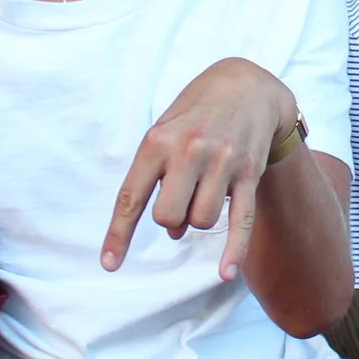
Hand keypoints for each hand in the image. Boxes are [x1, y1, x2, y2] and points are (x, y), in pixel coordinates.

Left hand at [100, 58, 295, 280]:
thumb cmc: (195, 113)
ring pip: (202, 221)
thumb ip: (159, 179)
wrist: (247, 85)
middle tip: (179, 200)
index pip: (131, 197)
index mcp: (158, 141)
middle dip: (170, 220)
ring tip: (203, 193)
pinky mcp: (250, 173)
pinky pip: (241, 220)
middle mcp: (190, 151)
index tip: (109, 264)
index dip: (119, 234)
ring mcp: (223, 162)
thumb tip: (172, 232)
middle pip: (168, 216)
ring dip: (198, 219)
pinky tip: (226, 272)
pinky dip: (233, 250)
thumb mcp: (165, 132)